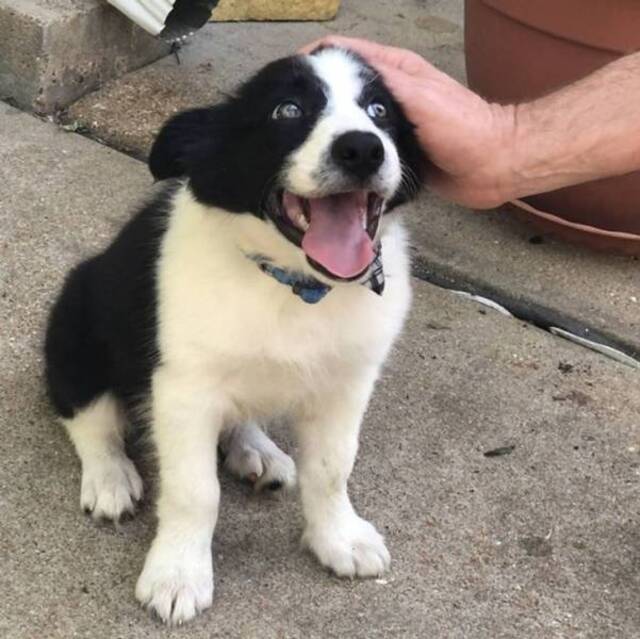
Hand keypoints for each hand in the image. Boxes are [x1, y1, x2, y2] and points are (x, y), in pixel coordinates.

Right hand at [301, 36, 516, 208]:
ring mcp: (389, 122)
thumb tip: (339, 61)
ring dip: (327, 125)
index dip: (314, 59)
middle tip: (289, 116)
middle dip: (314, 95)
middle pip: (341, 85)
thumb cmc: (463, 129)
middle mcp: (388, 92)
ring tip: (299, 140)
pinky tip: (327, 162)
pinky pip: (361, 147)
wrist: (493, 166)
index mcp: (394, 69)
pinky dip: (344, 150)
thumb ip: (383, 79)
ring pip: (348, 118)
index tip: (287, 78)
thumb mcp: (420, 96)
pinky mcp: (392, 150)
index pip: (344, 52)